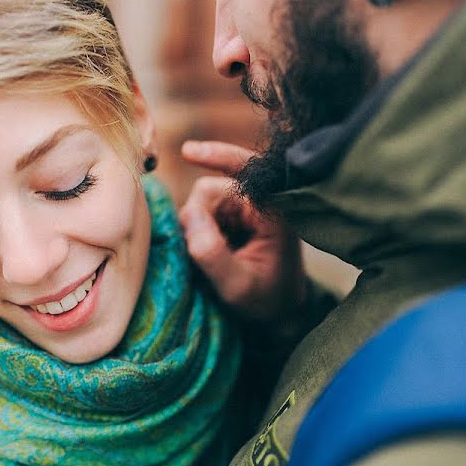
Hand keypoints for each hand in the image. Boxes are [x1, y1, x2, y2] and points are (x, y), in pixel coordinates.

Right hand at [179, 140, 306, 326]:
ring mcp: (243, 209)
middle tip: (202, 257)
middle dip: (197, 220)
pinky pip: (200, 214)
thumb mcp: (238, 286)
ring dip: (196, 230)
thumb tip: (188, 216)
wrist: (277, 313)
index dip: (218, 156)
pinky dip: (197, 232)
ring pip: (200, 204)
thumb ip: (212, 254)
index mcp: (274, 211)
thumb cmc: (265, 302)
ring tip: (211, 261)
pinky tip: (210, 253)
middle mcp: (259, 202)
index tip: (188, 152)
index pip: (246, 170)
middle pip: (209, 190)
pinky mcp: (231, 217)